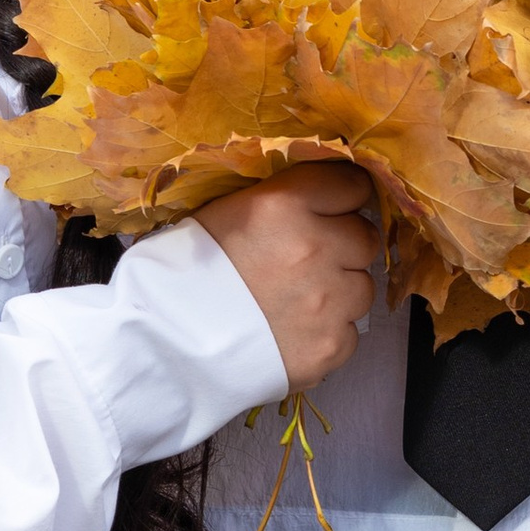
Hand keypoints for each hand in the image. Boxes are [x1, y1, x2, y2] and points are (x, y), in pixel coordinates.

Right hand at [197, 164, 376, 383]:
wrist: (165, 345)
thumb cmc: (186, 273)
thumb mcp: (225, 212)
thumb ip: (281, 200)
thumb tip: (323, 194)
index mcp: (283, 205)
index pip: (351, 185)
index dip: (340, 199)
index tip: (329, 210)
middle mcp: (313, 247)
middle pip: (364, 237)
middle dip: (342, 246)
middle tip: (305, 262)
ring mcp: (328, 300)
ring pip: (362, 286)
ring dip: (339, 291)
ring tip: (295, 301)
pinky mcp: (332, 345)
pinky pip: (349, 331)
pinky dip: (328, 332)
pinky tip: (292, 332)